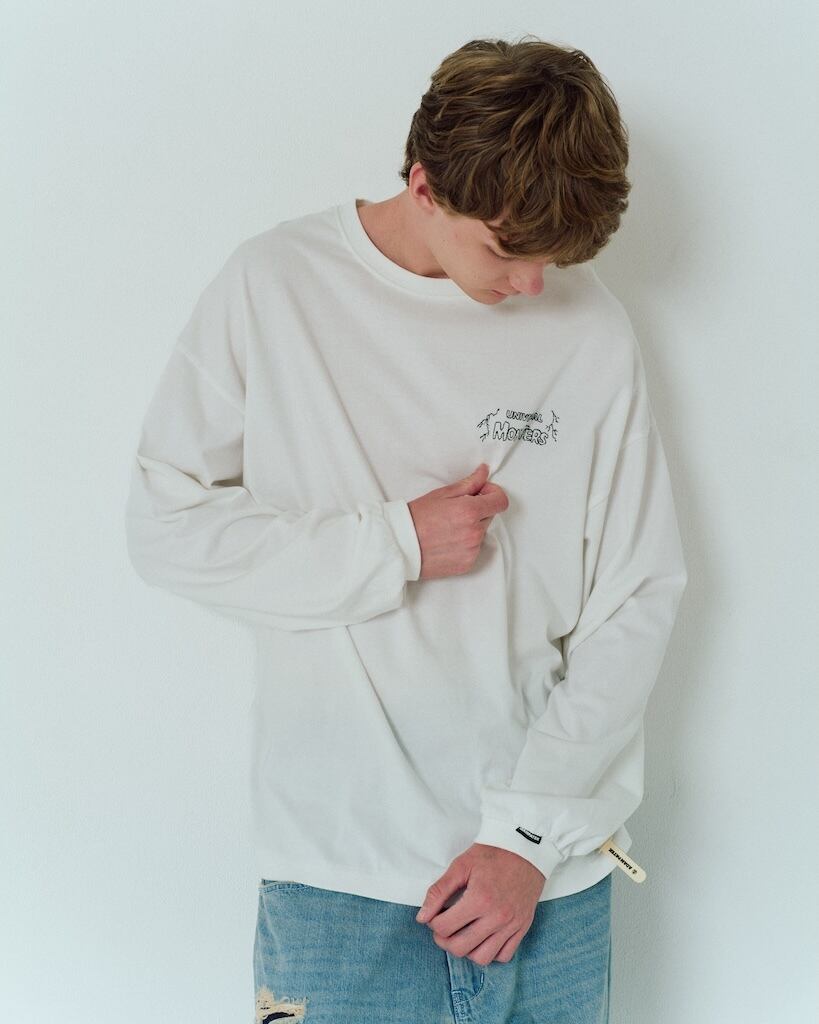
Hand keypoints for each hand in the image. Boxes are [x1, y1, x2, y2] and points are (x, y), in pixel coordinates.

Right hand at [407, 463, 508, 579]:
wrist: (399, 546)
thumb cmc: (416, 518)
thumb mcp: (442, 494)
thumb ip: (469, 483)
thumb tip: (484, 472)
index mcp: (470, 511)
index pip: (501, 501)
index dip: (493, 493)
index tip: (481, 492)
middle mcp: (474, 532)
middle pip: (490, 516)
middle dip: (478, 510)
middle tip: (455, 509)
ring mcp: (472, 550)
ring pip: (482, 533)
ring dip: (472, 528)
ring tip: (448, 527)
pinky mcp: (467, 564)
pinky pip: (474, 549)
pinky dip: (465, 544)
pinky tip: (447, 541)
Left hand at [415, 843, 546, 964]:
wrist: (525, 849)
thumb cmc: (492, 854)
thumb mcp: (461, 865)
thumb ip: (439, 891)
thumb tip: (422, 917)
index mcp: (480, 899)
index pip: (444, 928)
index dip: (433, 922)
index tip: (436, 914)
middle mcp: (497, 916)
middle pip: (460, 948)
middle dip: (444, 940)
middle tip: (444, 926)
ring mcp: (511, 925)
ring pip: (482, 958)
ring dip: (467, 950)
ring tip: (462, 933)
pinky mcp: (522, 928)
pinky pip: (503, 956)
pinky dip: (490, 952)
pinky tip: (482, 937)